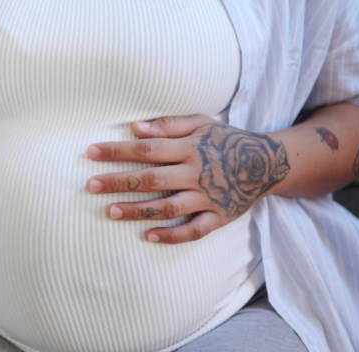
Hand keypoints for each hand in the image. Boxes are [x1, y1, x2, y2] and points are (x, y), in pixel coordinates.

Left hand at [86, 115, 290, 243]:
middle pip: (152, 179)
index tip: (92, 152)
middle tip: (91, 185)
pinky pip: (195, 230)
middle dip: (120, 182)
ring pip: (168, 207)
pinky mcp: (219, 216)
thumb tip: (136, 127)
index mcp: (188, 148)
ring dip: (138, 210)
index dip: (118, 150)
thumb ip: (169, 125)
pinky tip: (149, 236)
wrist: (267, 163)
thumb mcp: (201, 123)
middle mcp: (196, 173)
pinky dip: (172, 235)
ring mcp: (207, 197)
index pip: (147, 149)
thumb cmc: (226, 140)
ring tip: (111, 212)